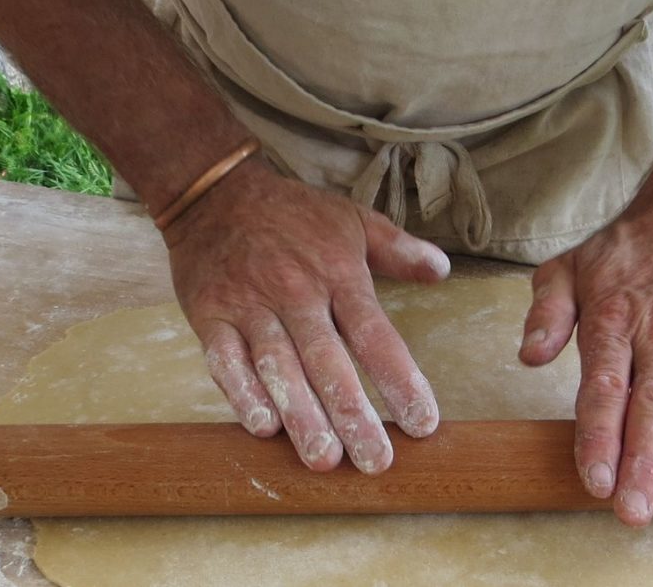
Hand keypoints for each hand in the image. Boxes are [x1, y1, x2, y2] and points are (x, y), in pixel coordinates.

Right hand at [165, 161, 449, 472]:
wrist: (214, 193)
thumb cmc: (292, 213)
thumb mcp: (352, 220)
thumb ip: (398, 249)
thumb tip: (442, 270)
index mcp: (338, 274)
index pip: (374, 333)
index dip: (398, 378)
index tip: (423, 422)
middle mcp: (296, 293)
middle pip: (328, 359)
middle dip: (352, 414)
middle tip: (375, 460)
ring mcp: (250, 306)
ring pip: (278, 365)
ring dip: (300, 414)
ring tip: (323, 458)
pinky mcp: (210, 315)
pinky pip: (225, 359)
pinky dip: (241, 393)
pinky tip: (263, 429)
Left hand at [519, 203, 652, 526]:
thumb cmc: (620, 254)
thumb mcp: (565, 269)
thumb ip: (545, 314)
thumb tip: (528, 356)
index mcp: (612, 320)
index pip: (603, 387)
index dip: (599, 436)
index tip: (596, 481)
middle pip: (652, 405)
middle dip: (644, 462)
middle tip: (636, 512)